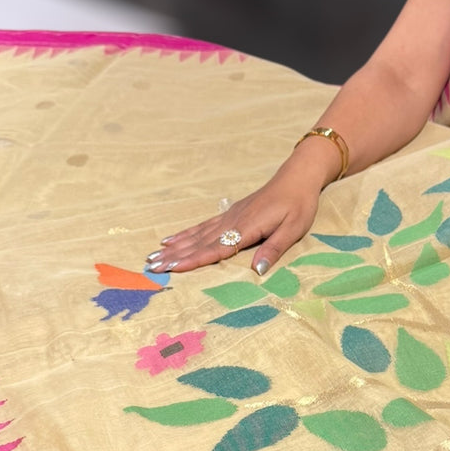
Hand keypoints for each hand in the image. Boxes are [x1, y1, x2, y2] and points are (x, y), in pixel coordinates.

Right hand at [146, 164, 321, 275]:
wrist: (296, 178)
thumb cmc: (298, 205)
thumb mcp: (293, 230)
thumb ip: (273, 250)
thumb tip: (256, 272)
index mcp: (247, 228)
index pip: (215, 249)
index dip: (193, 260)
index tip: (172, 269)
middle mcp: (232, 222)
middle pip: (199, 243)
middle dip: (174, 256)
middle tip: (150, 267)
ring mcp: (228, 217)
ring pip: (196, 235)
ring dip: (174, 247)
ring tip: (152, 257)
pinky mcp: (229, 213)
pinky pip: (202, 226)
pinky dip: (185, 234)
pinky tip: (170, 240)